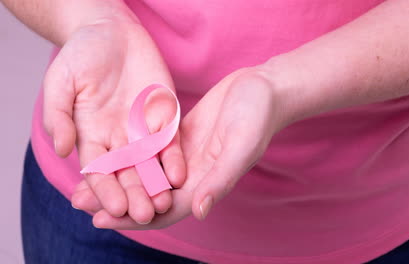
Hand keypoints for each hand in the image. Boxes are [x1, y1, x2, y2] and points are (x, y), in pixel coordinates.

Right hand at [44, 17, 185, 224]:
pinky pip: (170, 141)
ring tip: (165, 203)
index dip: (105, 190)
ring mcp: (143, 129)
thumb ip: (59, 115)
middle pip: (128, 173)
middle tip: (145, 215)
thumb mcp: (61, 81)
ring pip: (151, 164)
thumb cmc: (82, 55)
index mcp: (91, 136)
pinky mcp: (164, 117)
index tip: (114, 208)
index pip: (98, 170)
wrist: (112, 32)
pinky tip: (179, 174)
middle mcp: (118, 139)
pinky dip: (174, 158)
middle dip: (135, 194)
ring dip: (157, 184)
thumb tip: (60, 149)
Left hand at [83, 67, 284, 228]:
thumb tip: (200, 212)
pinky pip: (149, 148)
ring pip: (145, 172)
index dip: (134, 218)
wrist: (264, 88)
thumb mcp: (241, 147)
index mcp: (205, 182)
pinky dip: (128, 152)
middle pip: (148, 193)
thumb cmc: (257, 117)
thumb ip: (221, 179)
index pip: (166, 209)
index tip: (100, 220)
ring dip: (117, 176)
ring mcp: (184, 154)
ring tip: (82, 178)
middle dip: (115, 200)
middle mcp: (192, 173)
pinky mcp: (178, 134)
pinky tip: (107, 149)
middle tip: (78, 200)